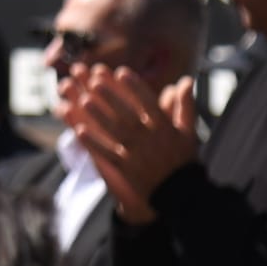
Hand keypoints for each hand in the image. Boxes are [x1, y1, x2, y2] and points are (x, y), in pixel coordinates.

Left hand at [60, 67, 199, 224]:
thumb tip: (186, 80)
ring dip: (98, 116)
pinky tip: (78, 130)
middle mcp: (150, 141)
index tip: (121, 72)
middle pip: (128, 116)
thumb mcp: (188, 132)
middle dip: (112, 98)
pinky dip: (93, 142)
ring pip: (115, 133)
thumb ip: (185, 105)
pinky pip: (106, 154)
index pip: (150, 105)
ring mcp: (137, 156)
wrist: (180, 194)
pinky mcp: (126, 169)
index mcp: (166, 129)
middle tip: (94, 80)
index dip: (135, 88)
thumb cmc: (182, 159)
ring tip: (83, 99)